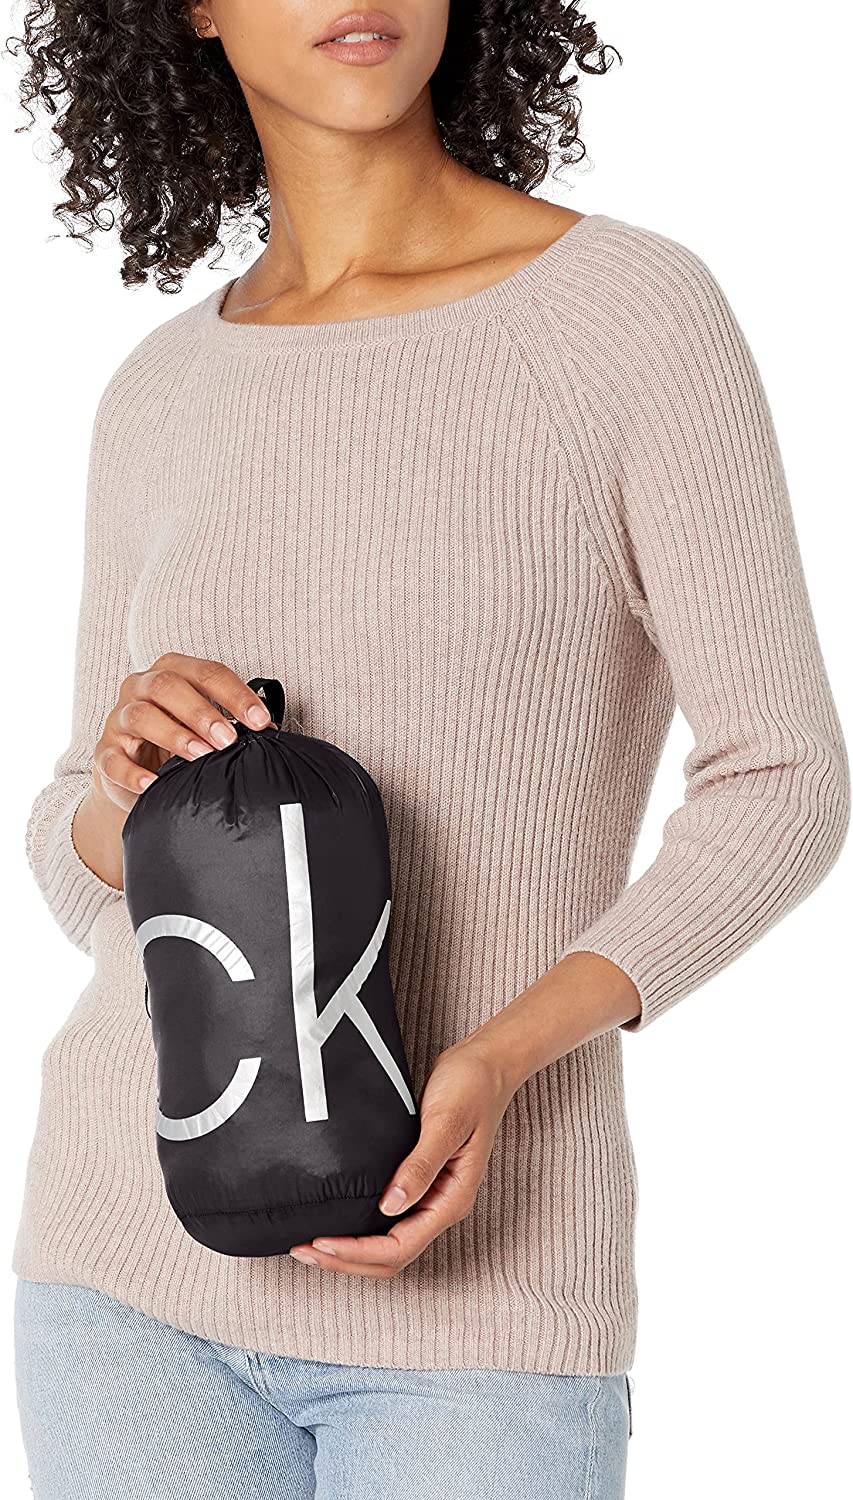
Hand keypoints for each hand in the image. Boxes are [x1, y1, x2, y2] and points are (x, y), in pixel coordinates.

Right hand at [93, 652, 272, 812]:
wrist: (136, 774)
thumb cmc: (177, 740)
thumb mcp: (203, 725)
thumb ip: (231, 723)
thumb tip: (269, 734)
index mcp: (170, 672)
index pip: (205, 672)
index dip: (235, 694)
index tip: (260, 720)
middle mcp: (141, 688)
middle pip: (167, 685)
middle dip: (201, 712)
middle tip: (228, 739)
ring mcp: (119, 719)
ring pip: (141, 716)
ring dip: (174, 735)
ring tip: (200, 755)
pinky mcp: (104, 753)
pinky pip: (114, 760)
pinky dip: (133, 773)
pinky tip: (153, 784)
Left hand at [288, 1035, 517, 1276]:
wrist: (485, 1063)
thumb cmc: (471, 1087)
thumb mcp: (445, 1123)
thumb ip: (421, 1165)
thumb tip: (391, 1206)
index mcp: (451, 1199)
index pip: (401, 1246)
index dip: (359, 1251)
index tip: (322, 1241)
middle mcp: (440, 1205)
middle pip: (391, 1255)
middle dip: (347, 1259)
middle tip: (303, 1250)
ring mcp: (429, 1195)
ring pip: (387, 1241)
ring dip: (350, 1249)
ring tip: (309, 1243)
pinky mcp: (418, 1180)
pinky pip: (386, 1216)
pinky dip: (359, 1226)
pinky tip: (335, 1216)